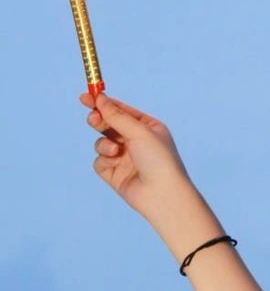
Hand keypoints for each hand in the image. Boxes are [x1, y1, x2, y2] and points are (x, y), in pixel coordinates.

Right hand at [80, 92, 191, 223]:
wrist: (162, 195)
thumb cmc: (158, 160)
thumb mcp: (139, 131)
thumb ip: (117, 115)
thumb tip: (100, 98)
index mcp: (147, 128)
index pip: (121, 110)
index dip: (103, 103)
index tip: (86, 95)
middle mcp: (136, 142)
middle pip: (108, 124)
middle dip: (99, 120)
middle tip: (93, 119)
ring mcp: (125, 158)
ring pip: (101, 142)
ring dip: (103, 144)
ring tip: (114, 151)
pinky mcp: (115, 174)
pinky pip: (99, 161)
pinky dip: (104, 161)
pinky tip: (116, 165)